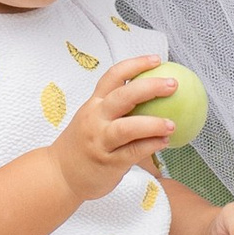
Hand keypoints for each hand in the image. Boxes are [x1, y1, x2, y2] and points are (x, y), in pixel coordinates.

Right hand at [54, 61, 179, 200]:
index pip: (113, 76)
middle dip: (149, 87)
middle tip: (173, 85)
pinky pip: (133, 152)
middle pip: (123, 97)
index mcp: (94, 104)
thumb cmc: (84, 144)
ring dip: (152, 124)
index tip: (157, 60)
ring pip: (127, 128)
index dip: (136, 64)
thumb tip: (155, 96)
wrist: (60, 175)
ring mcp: (100, 140)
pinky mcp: (107, 162)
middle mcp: (95, 118)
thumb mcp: (93, 119)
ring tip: (172, 124)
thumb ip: (116, 109)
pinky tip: (164, 142)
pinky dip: (150, 145)